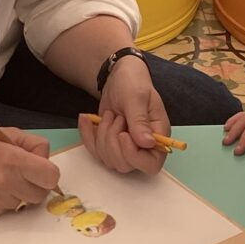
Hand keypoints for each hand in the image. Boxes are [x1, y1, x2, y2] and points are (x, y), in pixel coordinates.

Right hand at [0, 126, 58, 219]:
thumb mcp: (0, 133)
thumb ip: (30, 144)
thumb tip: (46, 159)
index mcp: (11, 159)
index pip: (51, 176)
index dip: (48, 173)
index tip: (39, 169)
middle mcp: (5, 183)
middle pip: (41, 195)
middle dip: (35, 185)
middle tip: (20, 175)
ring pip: (23, 204)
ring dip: (17, 194)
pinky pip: (6, 210)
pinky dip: (1, 201)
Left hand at [81, 54, 165, 176]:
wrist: (119, 78)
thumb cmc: (133, 83)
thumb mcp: (136, 98)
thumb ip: (140, 120)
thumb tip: (148, 143)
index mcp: (157, 136)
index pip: (151, 164)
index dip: (134, 156)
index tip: (123, 135)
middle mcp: (143, 147)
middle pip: (125, 165)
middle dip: (112, 141)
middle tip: (115, 117)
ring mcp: (125, 148)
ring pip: (108, 160)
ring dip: (102, 136)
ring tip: (109, 114)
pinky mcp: (109, 144)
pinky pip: (94, 151)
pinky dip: (88, 135)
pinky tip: (87, 119)